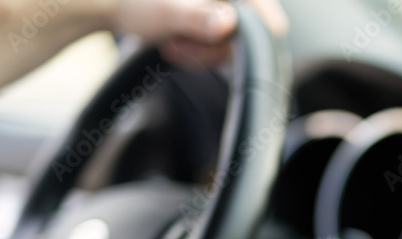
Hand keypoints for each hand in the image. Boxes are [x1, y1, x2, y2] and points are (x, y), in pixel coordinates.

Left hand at [114, 0, 287, 65]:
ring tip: (173, 46)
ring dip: (203, 52)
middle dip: (215, 44)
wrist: (107, 6)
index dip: (266, 12)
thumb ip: (197, 17)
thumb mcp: (166, 10)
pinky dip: (198, 53)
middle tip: (182, 48)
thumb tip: (227, 23)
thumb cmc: (133, 0)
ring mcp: (213, 10)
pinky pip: (216, 46)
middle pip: (242, 25)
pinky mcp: (207, 23)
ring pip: (228, 40)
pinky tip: (176, 46)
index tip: (276, 30)